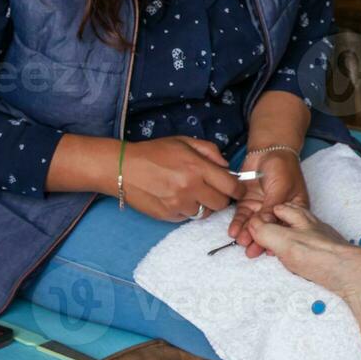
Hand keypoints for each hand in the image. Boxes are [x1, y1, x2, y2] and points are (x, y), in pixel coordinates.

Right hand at [123, 137, 244, 221]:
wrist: (121, 168)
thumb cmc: (154, 152)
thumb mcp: (184, 142)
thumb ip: (210, 151)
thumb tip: (226, 166)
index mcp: (197, 168)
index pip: (231, 186)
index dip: (238, 189)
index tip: (237, 189)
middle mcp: (190, 188)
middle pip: (221, 204)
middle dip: (221, 197)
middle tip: (212, 190)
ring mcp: (178, 204)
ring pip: (204, 213)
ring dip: (202, 205)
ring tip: (190, 192)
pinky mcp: (167, 215)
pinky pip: (187, 217)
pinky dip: (187, 210)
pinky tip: (176, 198)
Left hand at [229, 149, 309, 257]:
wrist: (268, 149)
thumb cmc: (283, 167)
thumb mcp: (281, 188)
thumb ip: (272, 207)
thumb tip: (265, 226)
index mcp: (293, 209)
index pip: (285, 228)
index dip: (278, 240)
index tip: (269, 251)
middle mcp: (277, 212)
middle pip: (268, 229)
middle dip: (259, 240)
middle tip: (251, 251)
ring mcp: (261, 207)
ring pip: (254, 225)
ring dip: (247, 234)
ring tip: (241, 242)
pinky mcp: (248, 203)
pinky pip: (242, 216)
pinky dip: (238, 224)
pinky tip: (233, 232)